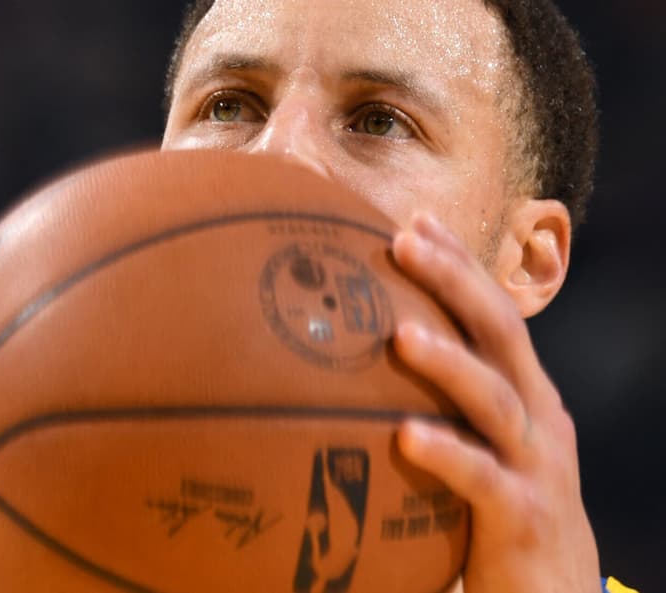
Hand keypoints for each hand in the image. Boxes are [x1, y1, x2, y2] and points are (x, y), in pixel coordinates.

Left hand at [391, 214, 599, 592]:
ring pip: (495, 398)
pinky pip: (483, 479)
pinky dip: (447, 454)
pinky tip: (406, 436)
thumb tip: (360, 370)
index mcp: (522, 393)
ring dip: (449, 362)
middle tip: (403, 241)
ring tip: (401, 336)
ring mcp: (535, 463)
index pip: (491, 313)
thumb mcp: (478, 445)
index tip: (414, 221)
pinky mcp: (524, 515)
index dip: (459, 264)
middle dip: (455, 282)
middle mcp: (535, 416)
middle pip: (500, 333)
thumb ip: (439, 405)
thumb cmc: (500, 511)